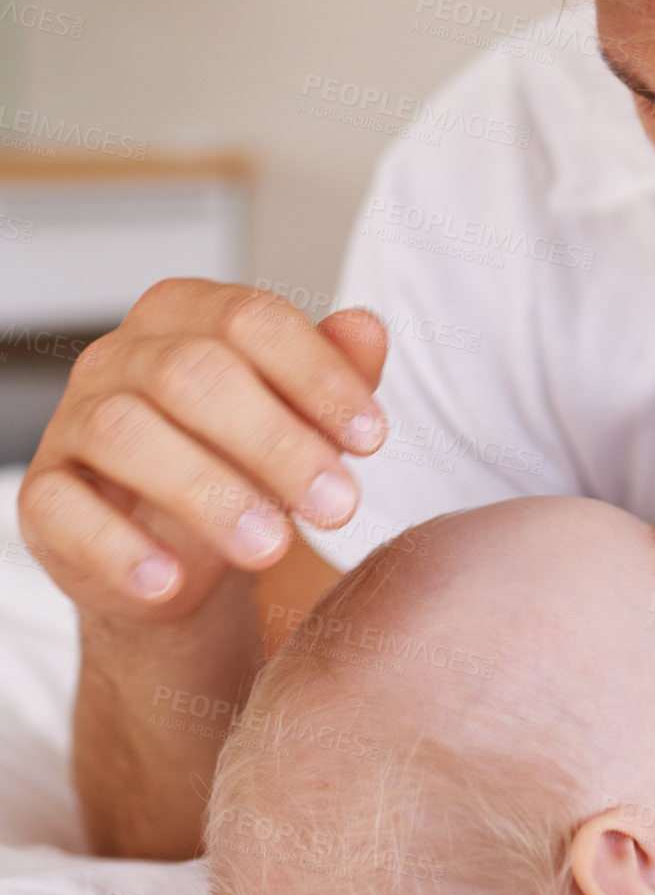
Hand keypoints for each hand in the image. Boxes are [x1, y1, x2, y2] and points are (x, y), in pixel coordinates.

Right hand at [17, 280, 387, 622]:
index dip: (318, 378)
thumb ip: (337, 370)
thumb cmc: (248, 459)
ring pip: (126, 434)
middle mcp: (122, 354)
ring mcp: (72, 419)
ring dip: (209, 494)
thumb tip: (367, 330)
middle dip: (277, 443)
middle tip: (339, 506)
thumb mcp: (305, 414)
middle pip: (193, 374)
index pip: (252, 321)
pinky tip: (171, 582)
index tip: (373, 440)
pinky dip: (117, 548)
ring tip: (274, 548)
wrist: (181, 549)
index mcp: (190, 313)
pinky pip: (62, 508)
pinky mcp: (42, 492)